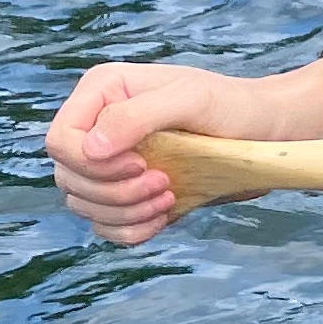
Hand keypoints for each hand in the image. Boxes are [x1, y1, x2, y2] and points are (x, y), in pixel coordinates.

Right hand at [44, 62, 262, 247]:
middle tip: (164, 183)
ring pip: (83, 205)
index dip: (90, 163)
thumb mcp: (189, 99)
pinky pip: (105, 225)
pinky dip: (128, 231)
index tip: (140, 164)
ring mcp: (109, 162)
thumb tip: (90, 149)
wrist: (262, 132)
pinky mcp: (127, 193)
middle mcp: (96, 126)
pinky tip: (162, 217)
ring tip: (168, 198)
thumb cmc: (230, 105)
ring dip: (123, 213)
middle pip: (67, 178)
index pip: (60, 140)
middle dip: (113, 192)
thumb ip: (137, 117)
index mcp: (101, 93)